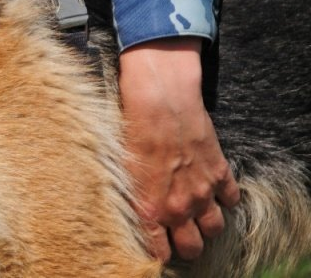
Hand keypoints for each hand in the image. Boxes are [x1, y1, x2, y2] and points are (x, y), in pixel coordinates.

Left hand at [119, 38, 239, 261]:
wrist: (158, 99)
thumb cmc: (129, 128)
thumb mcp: (118, 167)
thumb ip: (130, 196)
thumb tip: (130, 210)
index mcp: (149, 209)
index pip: (160, 252)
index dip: (159, 251)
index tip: (157, 245)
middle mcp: (178, 207)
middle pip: (193, 248)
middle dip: (186, 245)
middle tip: (178, 234)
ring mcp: (202, 191)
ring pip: (215, 229)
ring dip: (206, 225)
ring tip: (196, 214)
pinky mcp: (219, 172)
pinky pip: (231, 199)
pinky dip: (224, 197)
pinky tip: (212, 188)